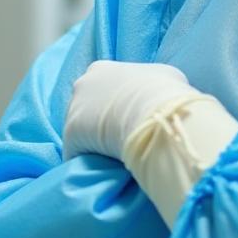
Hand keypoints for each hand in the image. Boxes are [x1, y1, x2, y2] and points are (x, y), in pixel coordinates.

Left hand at [62, 60, 201, 160]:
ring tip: (114, 152)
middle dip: (100, 118)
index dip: (116, 101)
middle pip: (87, 105)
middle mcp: (83, 83)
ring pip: (80, 128)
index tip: (129, 114)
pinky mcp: (70, 135)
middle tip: (121, 133)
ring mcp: (73, 108)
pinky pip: (77, 151)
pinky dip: (88, 159)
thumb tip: (157, 89)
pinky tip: (103, 168)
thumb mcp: (166, 76)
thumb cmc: (164, 92)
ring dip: (94, 139)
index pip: (103, 85)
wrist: (157, 116)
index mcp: (102, 68)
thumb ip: (152, 80)